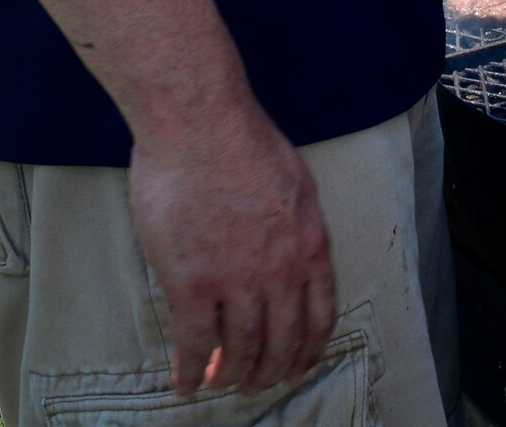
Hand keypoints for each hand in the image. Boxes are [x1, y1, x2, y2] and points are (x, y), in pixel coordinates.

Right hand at [129, 95, 335, 398]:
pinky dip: (191, 371)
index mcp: (311, 245)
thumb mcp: (296, 183)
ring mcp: (237, 282)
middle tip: (256, 382)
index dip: (307, 351)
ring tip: (221, 381)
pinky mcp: (192, 285)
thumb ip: (296, 228)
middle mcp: (281, 272)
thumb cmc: (242, 139)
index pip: (319, 318)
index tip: (296, 365)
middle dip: (269, 371)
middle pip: (281, 343)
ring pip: (239, 351)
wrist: (200, 122)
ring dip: (231, 374)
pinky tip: (186, 381)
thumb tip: (290, 257)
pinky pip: (194, 346)